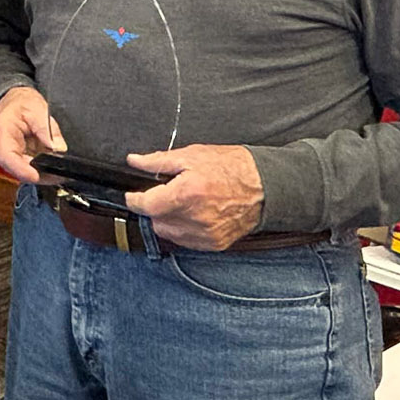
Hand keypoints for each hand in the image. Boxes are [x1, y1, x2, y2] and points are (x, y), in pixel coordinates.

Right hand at [0, 85, 63, 184]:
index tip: (37, 175)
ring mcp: (9, 156)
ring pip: (25, 172)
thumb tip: (58, 148)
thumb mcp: (37, 110)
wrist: (15, 102)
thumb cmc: (21, 104)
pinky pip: (30, 169)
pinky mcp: (18, 160)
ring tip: (59, 170)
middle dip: (39, 174)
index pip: (7, 158)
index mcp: (2, 133)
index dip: (22, 170)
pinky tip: (52, 164)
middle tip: (59, 174)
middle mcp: (2, 148)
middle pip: (18, 170)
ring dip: (42, 172)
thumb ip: (47, 130)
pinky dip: (42, 168)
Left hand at [124, 144, 263, 250]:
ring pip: (169, 232)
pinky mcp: (216, 243)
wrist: (265, 185)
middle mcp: (195, 218)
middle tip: (166, 192)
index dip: (134, 198)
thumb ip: (158, 161)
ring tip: (183, 202)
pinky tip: (194, 214)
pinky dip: (184, 229)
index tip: (133, 194)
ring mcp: (206, 234)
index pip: (145, 206)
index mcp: (186, 194)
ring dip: (168, 219)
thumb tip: (134, 161)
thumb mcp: (191, 155)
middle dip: (155, 206)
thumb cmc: (231, 167)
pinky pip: (187, 241)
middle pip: (155, 220)